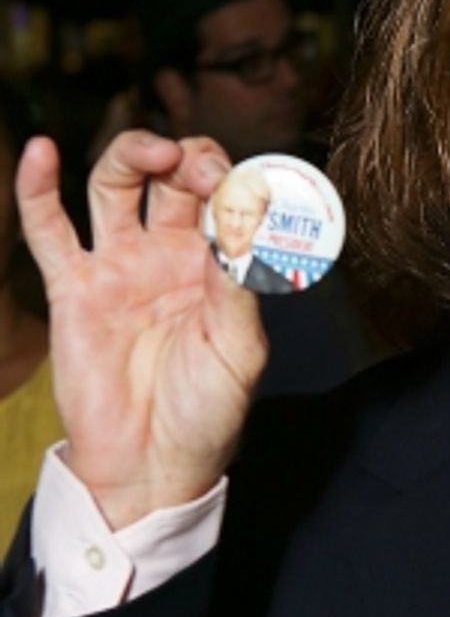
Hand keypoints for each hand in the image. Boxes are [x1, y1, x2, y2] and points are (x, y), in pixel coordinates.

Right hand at [17, 132, 266, 528]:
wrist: (153, 465)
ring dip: (132, 155)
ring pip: (116, 185)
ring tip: (151, 151)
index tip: (238, 193)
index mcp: (218, 264)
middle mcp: (169, 254)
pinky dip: (38, 187)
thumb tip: (242, 221)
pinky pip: (50, 229)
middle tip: (198, 171)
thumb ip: (238, 284)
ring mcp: (119, 266)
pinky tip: (41, 152)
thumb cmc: (207, 414)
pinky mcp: (73, 287)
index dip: (232, 181)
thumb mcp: (239, 349)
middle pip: (172, 176)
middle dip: (188, 159)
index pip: (225, 197)